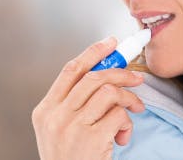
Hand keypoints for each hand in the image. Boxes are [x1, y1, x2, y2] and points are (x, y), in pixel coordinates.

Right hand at [31, 37, 146, 159]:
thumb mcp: (60, 131)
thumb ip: (73, 106)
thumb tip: (106, 78)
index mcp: (44, 111)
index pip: (70, 71)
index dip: (92, 53)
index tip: (111, 43)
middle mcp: (55, 116)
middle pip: (93, 77)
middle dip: (121, 73)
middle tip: (137, 79)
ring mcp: (72, 127)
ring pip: (108, 92)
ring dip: (129, 100)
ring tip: (134, 112)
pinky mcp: (91, 139)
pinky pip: (118, 115)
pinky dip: (127, 122)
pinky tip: (123, 137)